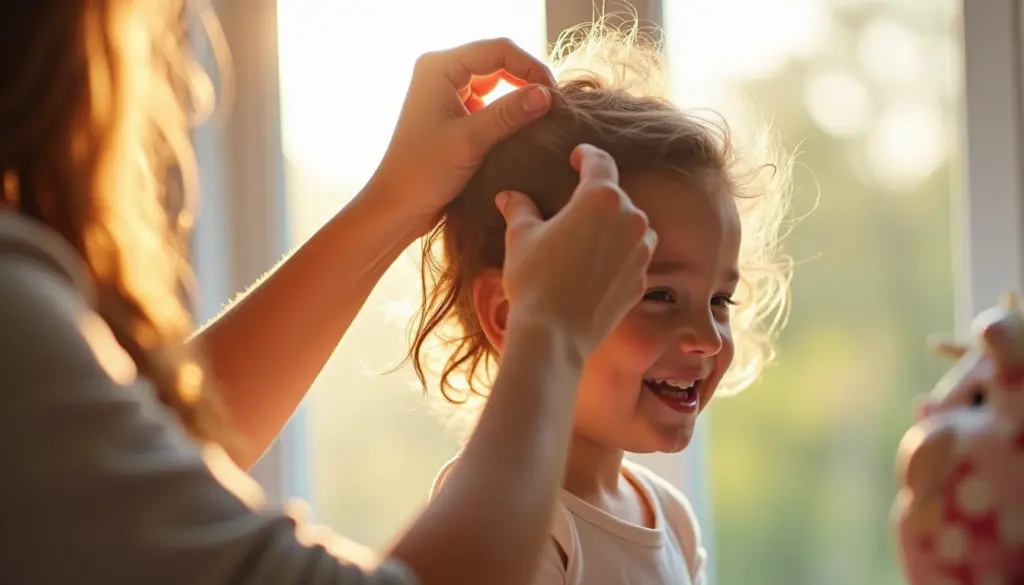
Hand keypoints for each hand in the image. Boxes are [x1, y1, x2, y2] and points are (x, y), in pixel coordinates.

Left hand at [370, 38, 554, 233]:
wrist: (398, 205)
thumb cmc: (425, 172)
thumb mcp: (471, 140)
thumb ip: (510, 114)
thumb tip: (548, 94)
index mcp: (439, 67)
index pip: (498, 50)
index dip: (530, 67)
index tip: (554, 95)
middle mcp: (441, 72)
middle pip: (497, 61)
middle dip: (526, 79)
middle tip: (552, 105)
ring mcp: (446, 92)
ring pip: (495, 81)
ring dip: (518, 96)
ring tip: (541, 116)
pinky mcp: (451, 112)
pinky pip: (487, 101)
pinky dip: (506, 111)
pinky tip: (522, 127)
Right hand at [497, 144, 656, 359]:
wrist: (555, 334)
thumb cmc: (535, 279)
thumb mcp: (521, 237)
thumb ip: (520, 209)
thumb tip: (509, 195)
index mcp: (601, 198)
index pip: (599, 162)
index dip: (586, 155)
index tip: (577, 156)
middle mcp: (631, 220)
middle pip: (616, 196)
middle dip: (595, 198)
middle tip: (571, 208)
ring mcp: (641, 252)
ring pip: (630, 226)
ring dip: (612, 227)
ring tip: (585, 240)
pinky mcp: (641, 281)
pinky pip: (632, 257)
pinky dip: (617, 256)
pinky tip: (593, 268)